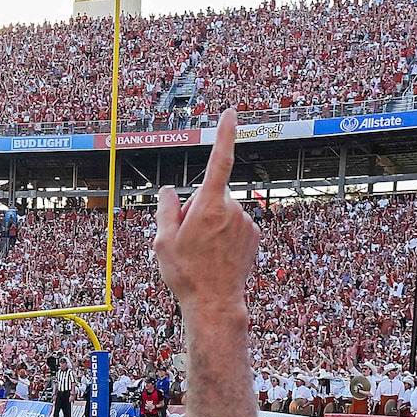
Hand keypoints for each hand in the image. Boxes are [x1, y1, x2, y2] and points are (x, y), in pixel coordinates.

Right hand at [153, 112, 253, 323]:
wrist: (215, 303)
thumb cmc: (186, 273)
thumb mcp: (162, 241)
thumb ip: (166, 209)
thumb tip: (170, 190)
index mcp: (209, 206)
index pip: (219, 161)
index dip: (225, 134)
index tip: (231, 113)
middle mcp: (232, 209)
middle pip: (210, 195)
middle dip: (198, 208)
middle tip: (188, 240)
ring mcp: (246, 222)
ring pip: (222, 212)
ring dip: (211, 223)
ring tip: (204, 252)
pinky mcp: (254, 235)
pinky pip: (234, 225)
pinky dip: (225, 234)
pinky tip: (218, 256)